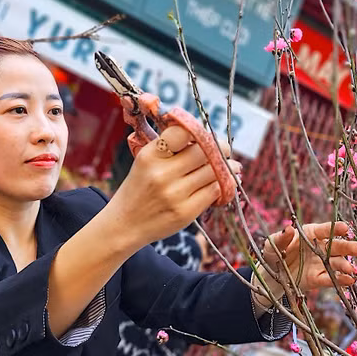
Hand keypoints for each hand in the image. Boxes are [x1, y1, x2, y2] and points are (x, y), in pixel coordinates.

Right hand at [105, 125, 240, 249]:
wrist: (125, 223)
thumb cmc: (140, 188)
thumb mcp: (146, 161)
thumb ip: (170, 148)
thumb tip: (207, 137)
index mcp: (150, 156)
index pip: (182, 132)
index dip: (198, 131)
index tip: (205, 135)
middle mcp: (162, 174)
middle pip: (203, 152)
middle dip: (220, 148)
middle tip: (225, 149)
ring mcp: (174, 194)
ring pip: (213, 172)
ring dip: (226, 167)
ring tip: (231, 166)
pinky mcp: (185, 212)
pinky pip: (213, 191)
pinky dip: (221, 185)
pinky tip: (220, 183)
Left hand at [253, 222, 356, 306]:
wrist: (272, 274)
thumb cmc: (274, 252)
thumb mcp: (273, 244)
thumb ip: (281, 238)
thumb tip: (288, 228)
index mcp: (309, 234)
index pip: (324, 230)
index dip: (335, 228)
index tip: (345, 228)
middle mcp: (319, 247)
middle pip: (335, 246)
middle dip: (347, 247)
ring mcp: (320, 263)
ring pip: (336, 263)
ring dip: (345, 265)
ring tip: (351, 269)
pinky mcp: (318, 278)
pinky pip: (331, 279)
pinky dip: (340, 280)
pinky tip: (349, 280)